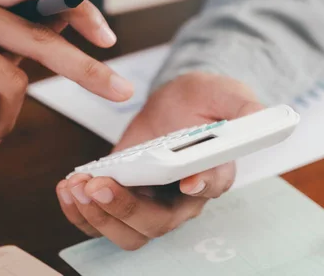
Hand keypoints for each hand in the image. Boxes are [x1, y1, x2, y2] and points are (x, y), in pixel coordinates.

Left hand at [56, 72, 263, 249]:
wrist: (173, 105)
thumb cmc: (202, 101)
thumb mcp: (222, 92)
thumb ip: (241, 104)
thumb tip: (255, 116)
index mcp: (213, 172)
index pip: (210, 188)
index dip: (199, 187)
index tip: (186, 182)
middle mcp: (182, 198)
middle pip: (158, 224)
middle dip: (126, 209)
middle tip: (100, 184)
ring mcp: (150, 202)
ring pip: (127, 232)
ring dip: (98, 216)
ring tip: (76, 187)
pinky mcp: (123, 196)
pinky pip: (101, 220)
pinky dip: (80, 213)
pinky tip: (68, 187)